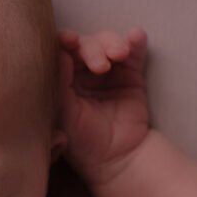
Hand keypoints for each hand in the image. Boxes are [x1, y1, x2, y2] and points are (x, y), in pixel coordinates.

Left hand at [58, 27, 149, 185]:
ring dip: (112, 42)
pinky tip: (137, 36)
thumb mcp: (64, 115)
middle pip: (85, 43)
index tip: (71, 42)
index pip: (60, 51)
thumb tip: (59, 53)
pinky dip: (135, 41)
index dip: (65, 40)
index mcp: (61, 80)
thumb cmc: (82, 142)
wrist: (116, 160)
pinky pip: (133, 52)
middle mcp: (82, 72)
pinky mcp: (130, 75)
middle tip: (100, 66)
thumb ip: (59, 84)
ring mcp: (108, 72)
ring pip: (107, 43)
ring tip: (119, 55)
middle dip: (92, 48)